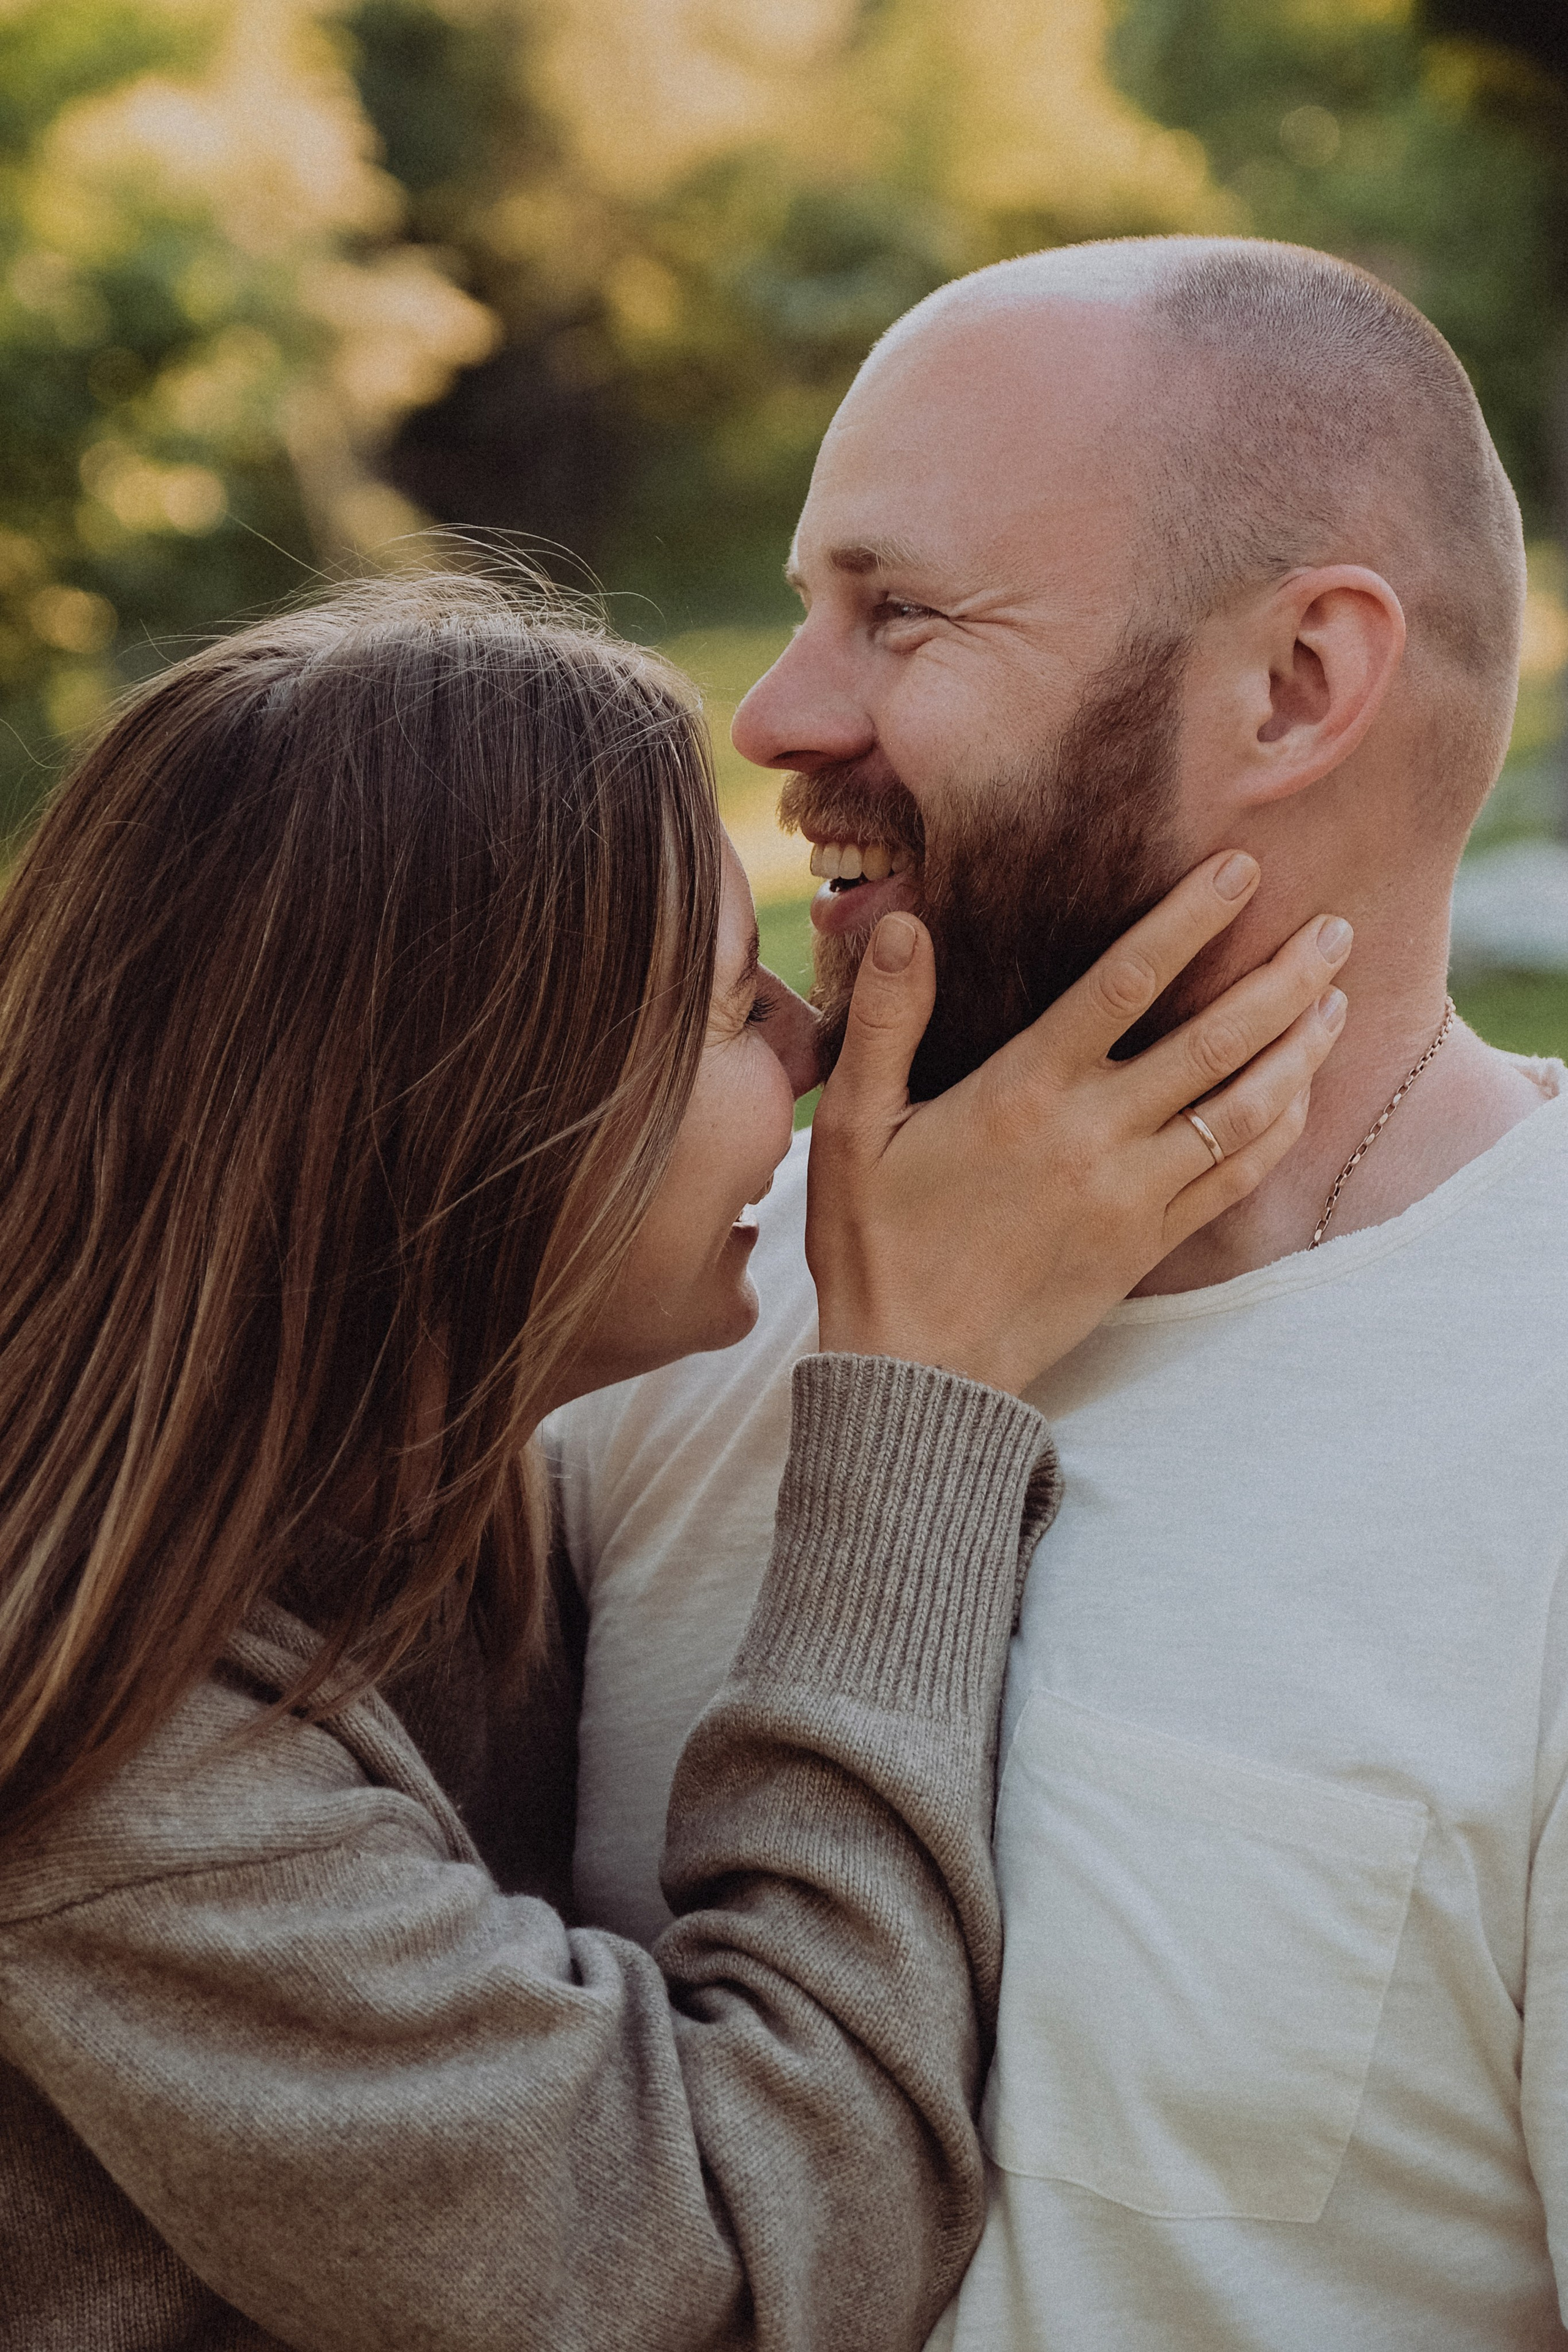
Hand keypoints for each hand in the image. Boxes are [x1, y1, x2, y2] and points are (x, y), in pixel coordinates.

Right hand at [806, 852, 1348, 1394]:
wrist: (914, 1371)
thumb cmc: (875, 1243)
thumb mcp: (849, 1128)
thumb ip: (886, 1022)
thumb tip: (906, 927)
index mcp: (1023, 1091)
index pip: (1125, 982)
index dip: (1190, 919)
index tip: (1241, 869)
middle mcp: (1093, 1136)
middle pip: (1215, 1041)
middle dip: (1282, 978)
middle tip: (1334, 928)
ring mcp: (1132, 1194)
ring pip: (1245, 1109)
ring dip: (1300, 1047)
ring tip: (1337, 997)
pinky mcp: (1149, 1244)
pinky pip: (1236, 1177)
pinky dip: (1281, 1128)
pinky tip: (1301, 1091)